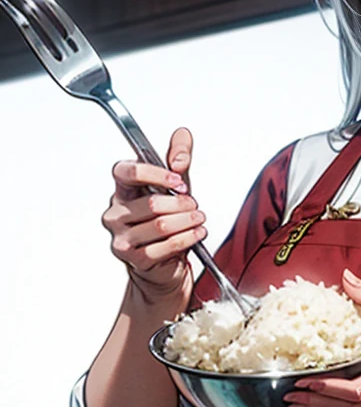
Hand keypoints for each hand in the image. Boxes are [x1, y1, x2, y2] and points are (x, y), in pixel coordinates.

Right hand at [102, 127, 206, 302]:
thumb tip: (181, 140)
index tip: (178, 180)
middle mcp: (116, 212)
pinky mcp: (132, 258)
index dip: (155, 173)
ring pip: (160, 225)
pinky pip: (164, 246)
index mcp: (122, 190)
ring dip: (187, 222)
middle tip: (194, 206)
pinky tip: (197, 234)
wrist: (164, 266)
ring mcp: (121, 236)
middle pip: (151, 202)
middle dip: (181, 204)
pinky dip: (187, 239)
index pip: (126, 171)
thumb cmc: (167, 224)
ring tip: (199, 220)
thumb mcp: (175, 187)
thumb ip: (178, 160)